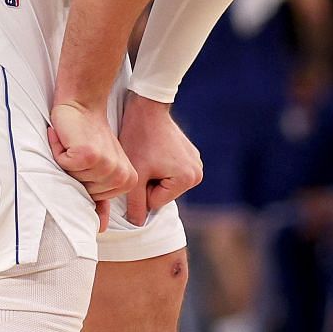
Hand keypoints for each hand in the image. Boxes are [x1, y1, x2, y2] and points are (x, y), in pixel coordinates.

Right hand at [48, 100, 139, 232]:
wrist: (82, 105)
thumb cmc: (88, 136)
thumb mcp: (98, 169)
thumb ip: (100, 199)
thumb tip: (101, 228)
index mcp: (126, 182)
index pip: (92, 199)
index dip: (81, 179)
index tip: (88, 160)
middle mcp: (119, 177)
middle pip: (81, 191)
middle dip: (72, 171)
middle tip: (80, 149)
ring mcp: (106, 166)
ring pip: (72, 179)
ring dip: (66, 160)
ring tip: (76, 144)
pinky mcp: (89, 155)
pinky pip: (64, 164)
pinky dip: (59, 151)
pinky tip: (69, 139)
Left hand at [117, 94, 202, 227]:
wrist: (148, 107)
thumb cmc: (139, 139)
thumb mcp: (134, 173)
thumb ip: (134, 204)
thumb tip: (137, 224)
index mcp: (188, 179)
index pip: (156, 203)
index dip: (141, 189)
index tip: (141, 167)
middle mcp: (198, 173)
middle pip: (163, 195)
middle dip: (148, 183)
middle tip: (143, 160)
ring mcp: (196, 163)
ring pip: (165, 185)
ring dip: (153, 175)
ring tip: (148, 155)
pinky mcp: (190, 155)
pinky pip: (170, 173)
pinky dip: (159, 166)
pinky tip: (154, 150)